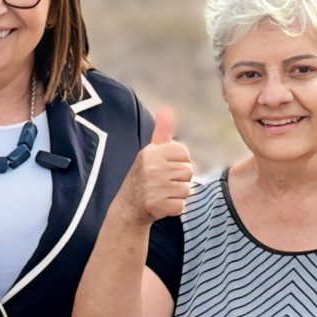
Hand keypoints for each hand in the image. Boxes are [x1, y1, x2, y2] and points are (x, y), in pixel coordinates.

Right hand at [113, 108, 191, 222]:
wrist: (128, 206)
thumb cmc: (144, 176)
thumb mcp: (150, 152)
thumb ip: (162, 132)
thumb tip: (166, 109)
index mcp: (151, 152)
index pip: (184, 152)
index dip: (179, 161)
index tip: (167, 167)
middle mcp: (152, 168)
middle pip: (188, 170)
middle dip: (180, 178)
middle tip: (164, 182)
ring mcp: (155, 187)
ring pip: (187, 188)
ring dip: (178, 193)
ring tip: (163, 192)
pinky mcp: (159, 205)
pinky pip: (182, 205)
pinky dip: (175, 207)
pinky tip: (162, 203)